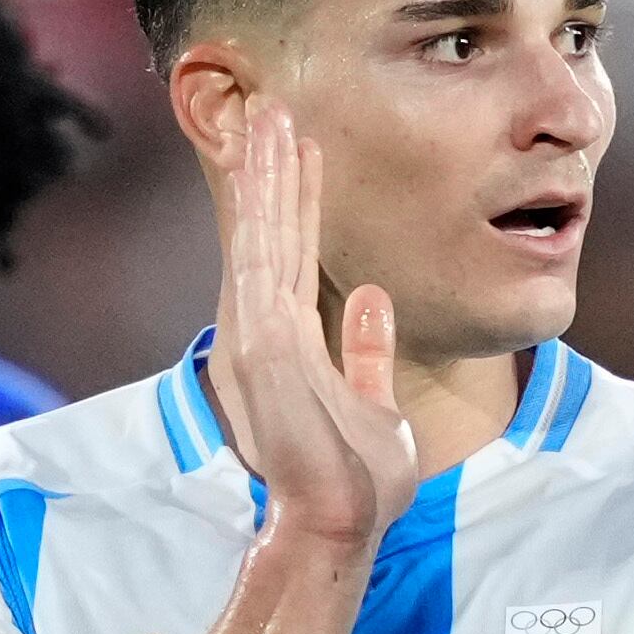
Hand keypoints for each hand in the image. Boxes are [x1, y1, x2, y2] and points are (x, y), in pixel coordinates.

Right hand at [206, 101, 417, 549]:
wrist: (336, 527)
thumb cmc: (355, 483)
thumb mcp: (375, 405)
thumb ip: (366, 350)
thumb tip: (372, 296)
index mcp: (285, 345)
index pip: (290, 257)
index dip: (294, 201)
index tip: (301, 149)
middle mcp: (261, 333)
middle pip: (267, 235)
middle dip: (270, 170)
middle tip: (272, 106)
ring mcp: (257, 338)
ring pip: (260, 235)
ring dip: (265, 173)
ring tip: (270, 114)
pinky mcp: (263, 346)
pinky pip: (266, 258)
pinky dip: (266, 208)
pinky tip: (271, 165)